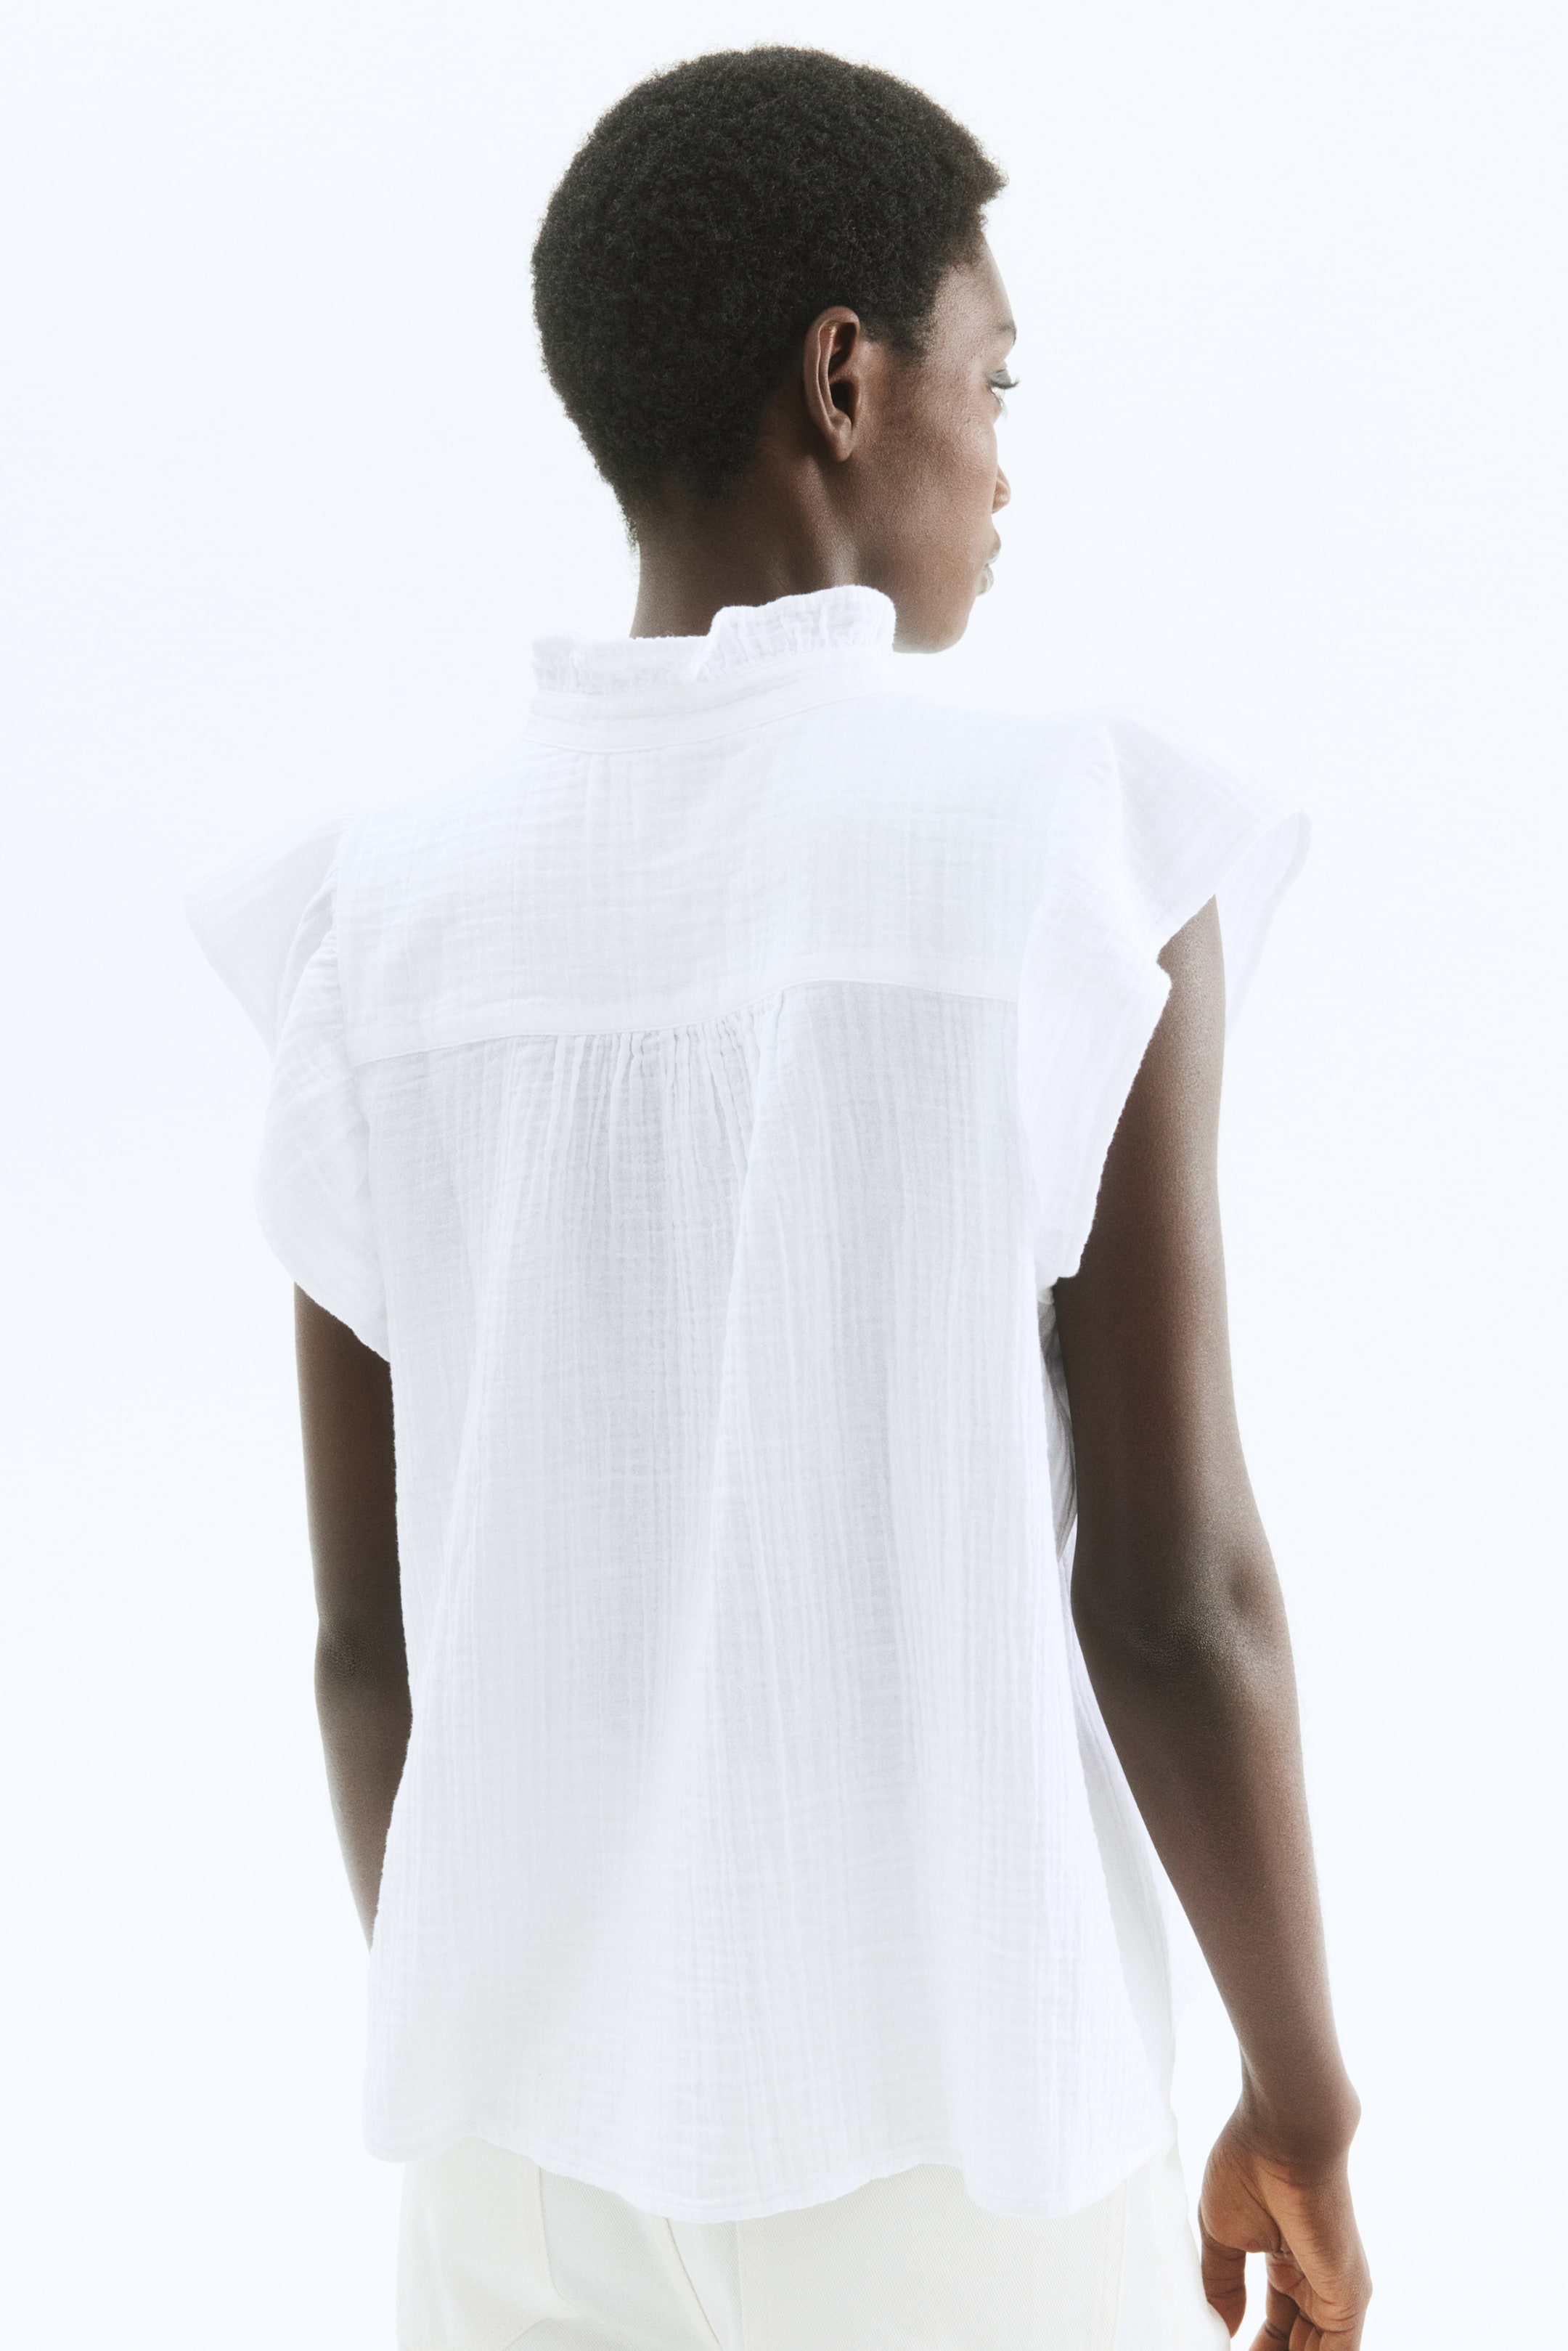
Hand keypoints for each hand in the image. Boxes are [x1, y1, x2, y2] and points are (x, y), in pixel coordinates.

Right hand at [1198, 2107, 1371, 2348]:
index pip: (1279, 2326)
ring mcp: (1336, 2292)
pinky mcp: (1349, 2298)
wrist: (1281, 2133)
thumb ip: (1223, 2284)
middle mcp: (1317, 2283)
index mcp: (1290, 2266)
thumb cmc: (1250, 2165)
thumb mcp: (1224, 2234)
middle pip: (1298, 2344)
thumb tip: (1223, 2328)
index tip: (1225, 2348)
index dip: (1254, 2346)